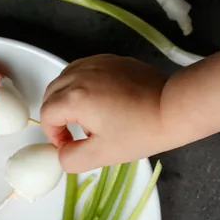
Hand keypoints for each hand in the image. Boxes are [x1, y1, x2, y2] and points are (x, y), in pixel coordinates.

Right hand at [41, 55, 169, 172]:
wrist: (172, 108)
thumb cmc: (140, 132)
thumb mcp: (102, 154)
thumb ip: (72, 159)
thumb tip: (62, 153)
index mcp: (75, 98)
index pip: (47, 114)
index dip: (54, 134)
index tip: (70, 145)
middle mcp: (80, 74)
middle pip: (51, 94)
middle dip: (56, 116)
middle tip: (74, 133)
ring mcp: (95, 63)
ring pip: (64, 79)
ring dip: (66, 99)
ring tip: (86, 116)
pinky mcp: (109, 60)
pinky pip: (82, 70)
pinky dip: (79, 85)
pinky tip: (96, 99)